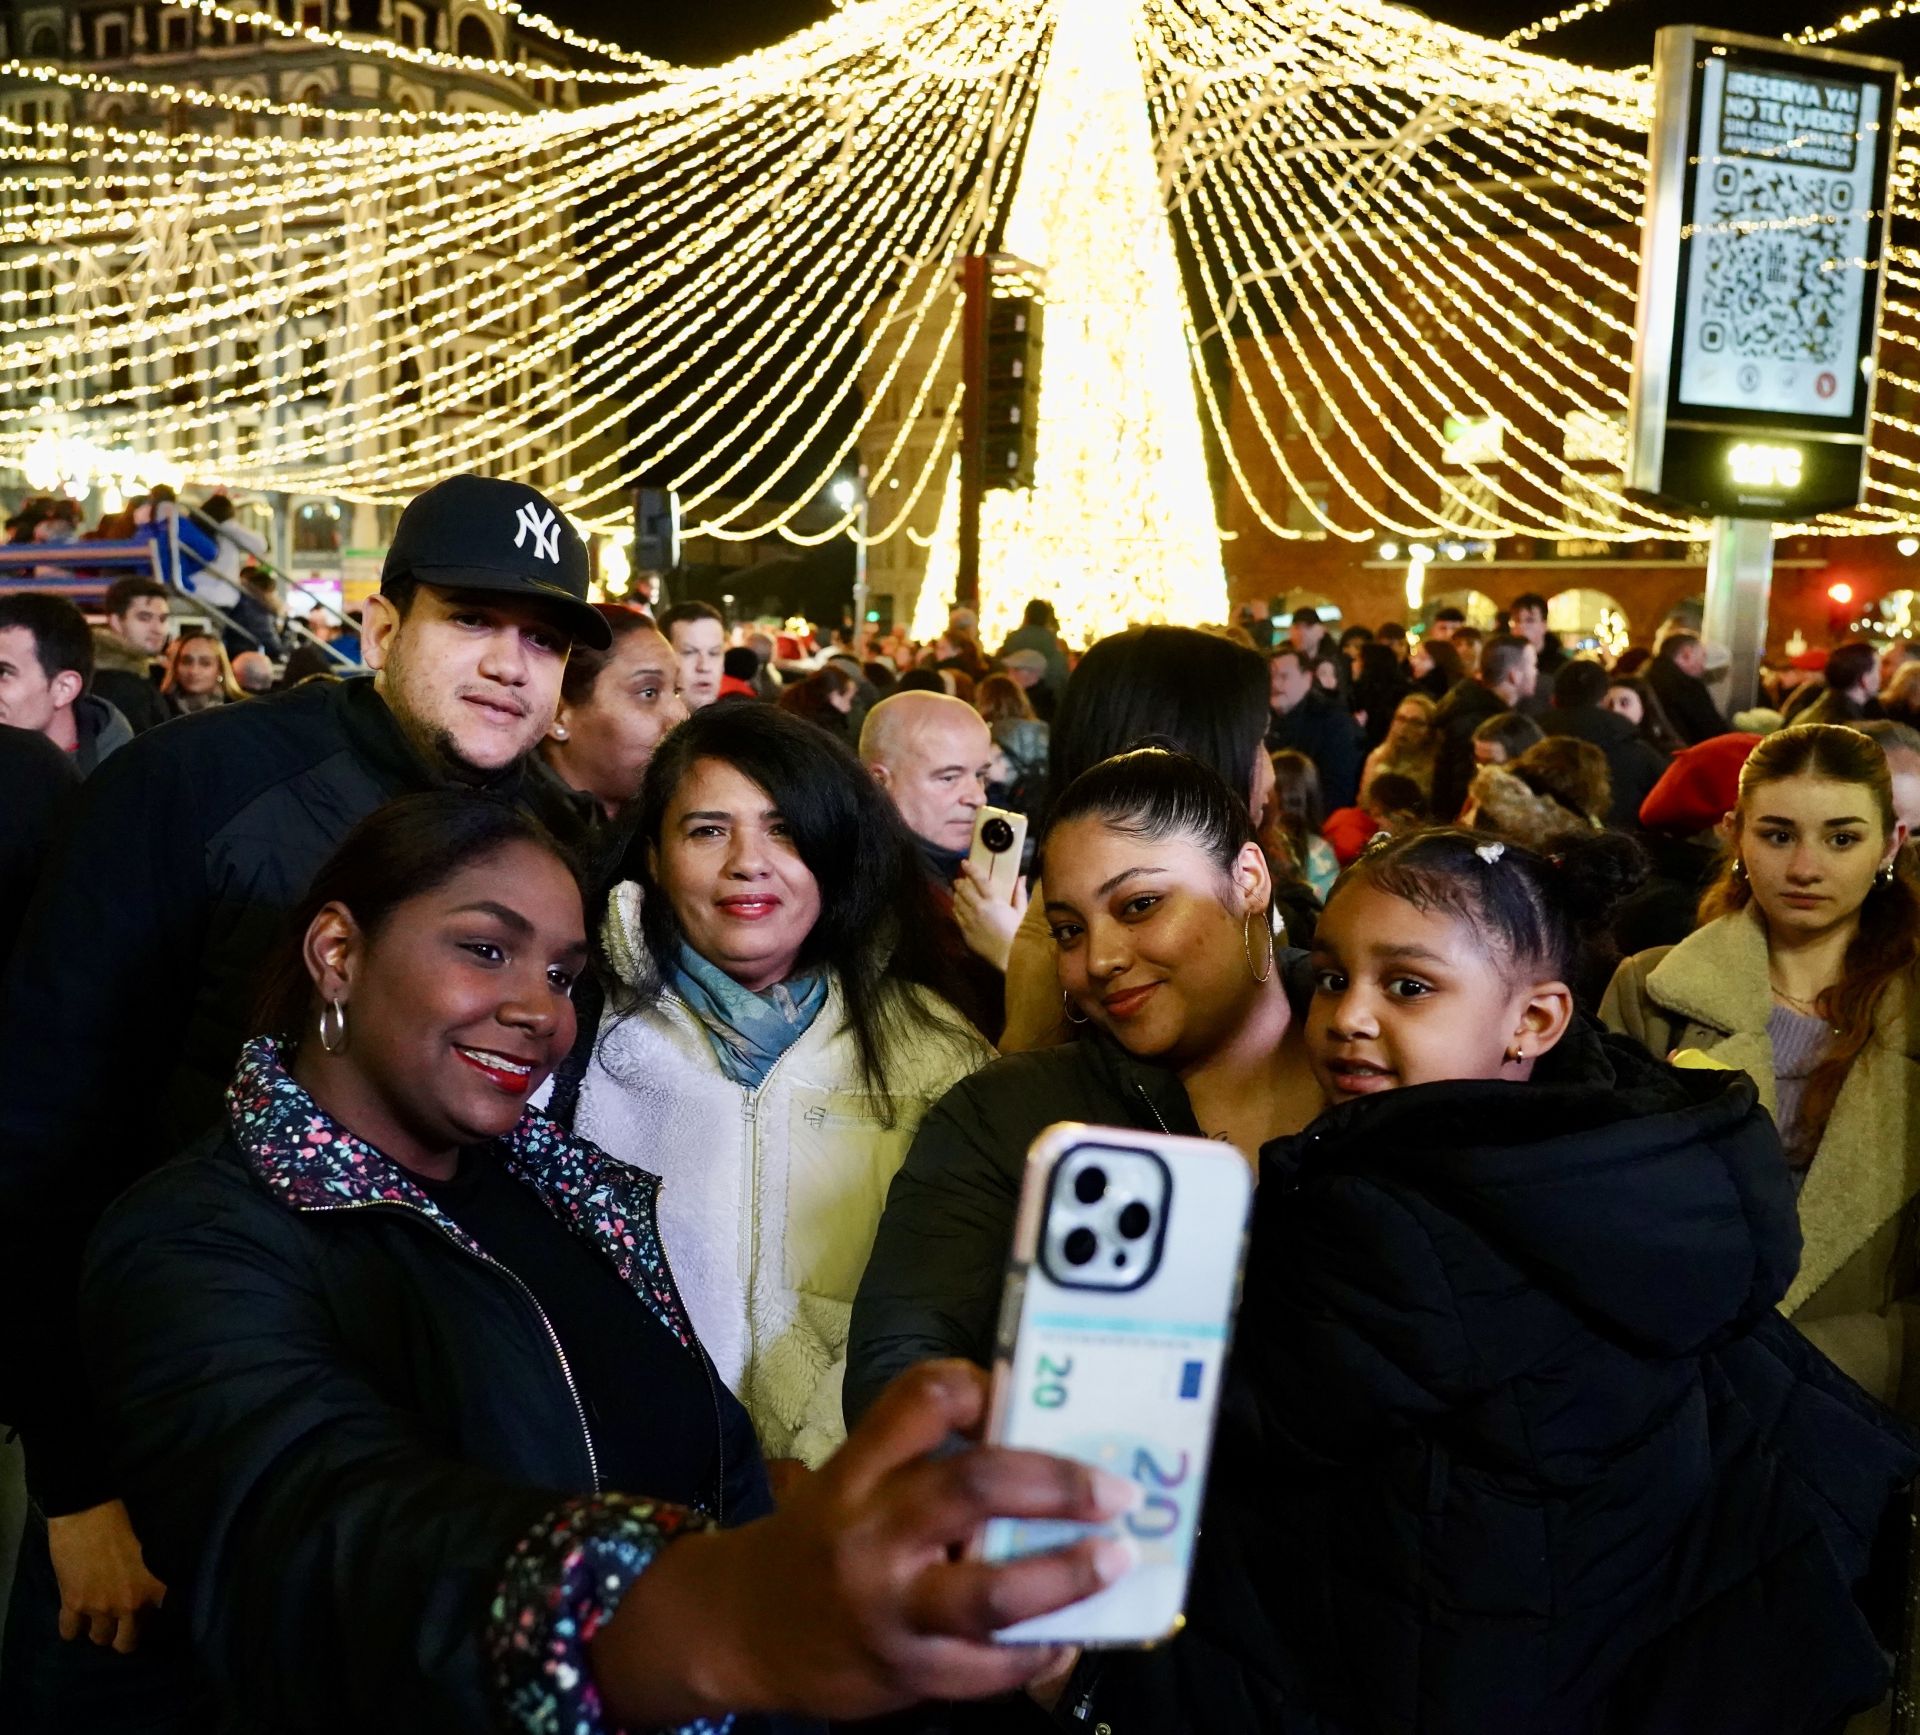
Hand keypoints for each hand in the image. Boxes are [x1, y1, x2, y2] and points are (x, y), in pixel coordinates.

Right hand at [46, 1499, 166, 1652]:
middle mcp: (131, 1604)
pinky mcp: (74, 1604)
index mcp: (155, 1588)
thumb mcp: (152, 1554)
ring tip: (96, 1616)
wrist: (89, 1513)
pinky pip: (69, 1633)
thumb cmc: (125, 1525)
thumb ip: (153, 1580)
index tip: (148, 1621)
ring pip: (99, 1639)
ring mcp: (101, 1607)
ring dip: (97, 1629)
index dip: (152, 1624)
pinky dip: (70, 1628)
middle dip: (122, 1635)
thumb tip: (155, 1600)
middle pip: (126, 1643)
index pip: (161, 1624)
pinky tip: (73, 1616)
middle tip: (119, 1623)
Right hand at [592, 1360, 1136, 1724]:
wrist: (741, 1633)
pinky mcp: (909, 1675)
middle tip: (1113, 1488)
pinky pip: (991, 1668)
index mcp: (857, 1474)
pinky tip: (1073, 1631)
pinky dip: (1042, 1649)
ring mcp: (892, 1611)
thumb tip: (1033, 1437)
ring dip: (1066, 1575)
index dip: (979, 1387)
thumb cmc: (818, 1542)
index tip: (1022, 1392)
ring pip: (991, 1594)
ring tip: (1116, 1559)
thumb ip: (920, 1461)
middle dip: (1055, 1484)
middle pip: (972, 1488)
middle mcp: (872, 1535)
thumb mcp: (849, 1484)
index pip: (919, 1402)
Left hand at [952, 860, 1028, 973]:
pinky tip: (958, 908)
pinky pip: (957, 917)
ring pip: (957, 903)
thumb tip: (1020, 877)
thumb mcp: (1022, 913)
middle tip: (959, 879)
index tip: (964, 862)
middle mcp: (979, 909)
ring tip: (957, 892)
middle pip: (964, 890)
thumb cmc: (1019, 934)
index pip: (980, 880)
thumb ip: (1019, 894)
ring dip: (957, 895)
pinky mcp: (966, 932)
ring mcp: (970, 921)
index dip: (971, 869)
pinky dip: (956, 909)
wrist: (1009, 957)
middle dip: (960, 883)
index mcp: (994, 902)